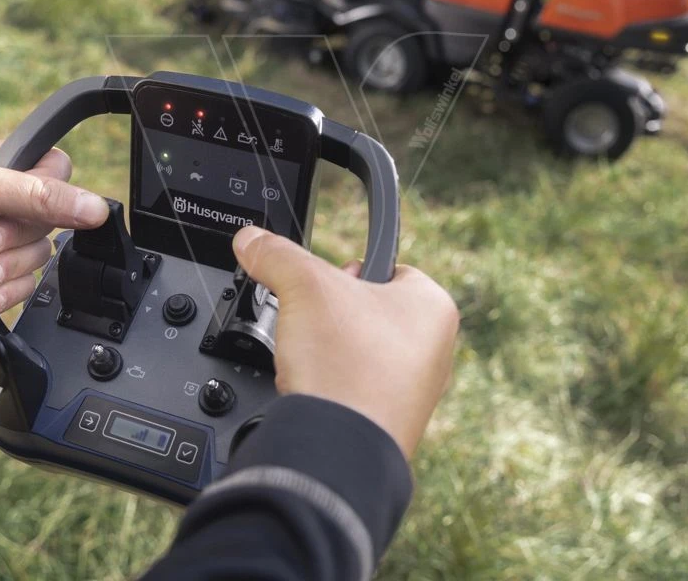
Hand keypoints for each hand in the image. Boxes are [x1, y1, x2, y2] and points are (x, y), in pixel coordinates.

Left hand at [0, 140, 108, 345]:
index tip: (25, 206)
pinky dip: (3, 294)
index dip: (50, 191)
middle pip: (53, 218)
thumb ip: (38, 194)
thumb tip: (96, 207)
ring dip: (6, 270)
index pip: (56, 169)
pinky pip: (26, 287)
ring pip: (41, 256)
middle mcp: (0, 200)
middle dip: (15, 238)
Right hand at [232, 226, 458, 459]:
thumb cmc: (345, 366)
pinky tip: (316, 389)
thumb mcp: (303, 287)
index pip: (388, 266)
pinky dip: (332, 386)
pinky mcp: (391, 423)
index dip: (348, 271)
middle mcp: (436, 350)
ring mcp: (416, 392)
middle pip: (369, 310)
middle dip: (334, 316)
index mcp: (434, 307)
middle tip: (314, 325)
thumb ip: (276, 255)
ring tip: (313, 359)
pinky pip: (355, 390)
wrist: (340, 448)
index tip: (327, 285)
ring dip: (330, 352)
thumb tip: (251, 240)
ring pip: (360, 351)